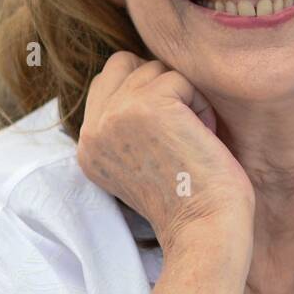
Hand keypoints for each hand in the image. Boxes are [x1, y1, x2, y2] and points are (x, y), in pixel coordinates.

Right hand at [78, 52, 254, 253]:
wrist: (205, 229)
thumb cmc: (190, 199)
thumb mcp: (140, 162)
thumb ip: (127, 126)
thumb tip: (145, 75)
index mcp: (88, 147)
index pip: (107, 81)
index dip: (145, 90)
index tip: (170, 128)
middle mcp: (93, 130)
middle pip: (127, 64)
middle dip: (161, 84)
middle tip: (182, 127)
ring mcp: (116, 116)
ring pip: (157, 69)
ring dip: (186, 97)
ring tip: (193, 138)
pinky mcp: (147, 106)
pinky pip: (181, 78)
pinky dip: (201, 104)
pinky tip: (202, 138)